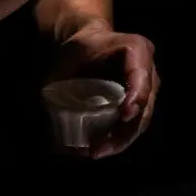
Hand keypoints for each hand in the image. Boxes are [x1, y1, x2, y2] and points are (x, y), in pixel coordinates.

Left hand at [49, 19, 158, 158]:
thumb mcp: (68, 56)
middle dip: (124, 131)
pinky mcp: (140, 103)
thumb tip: (46, 117)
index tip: (124, 115)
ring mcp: (148, 88)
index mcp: (136, 48)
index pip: (141, 75)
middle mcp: (148, 69)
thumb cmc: (79, 48)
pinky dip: (118, 139)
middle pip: (145, 105)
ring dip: (120, 141)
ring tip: (95, 152)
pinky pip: (135, 124)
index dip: (137, 95)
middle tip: (99, 148)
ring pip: (141, 120)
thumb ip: (57, 80)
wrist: (89, 43)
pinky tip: (97, 148)